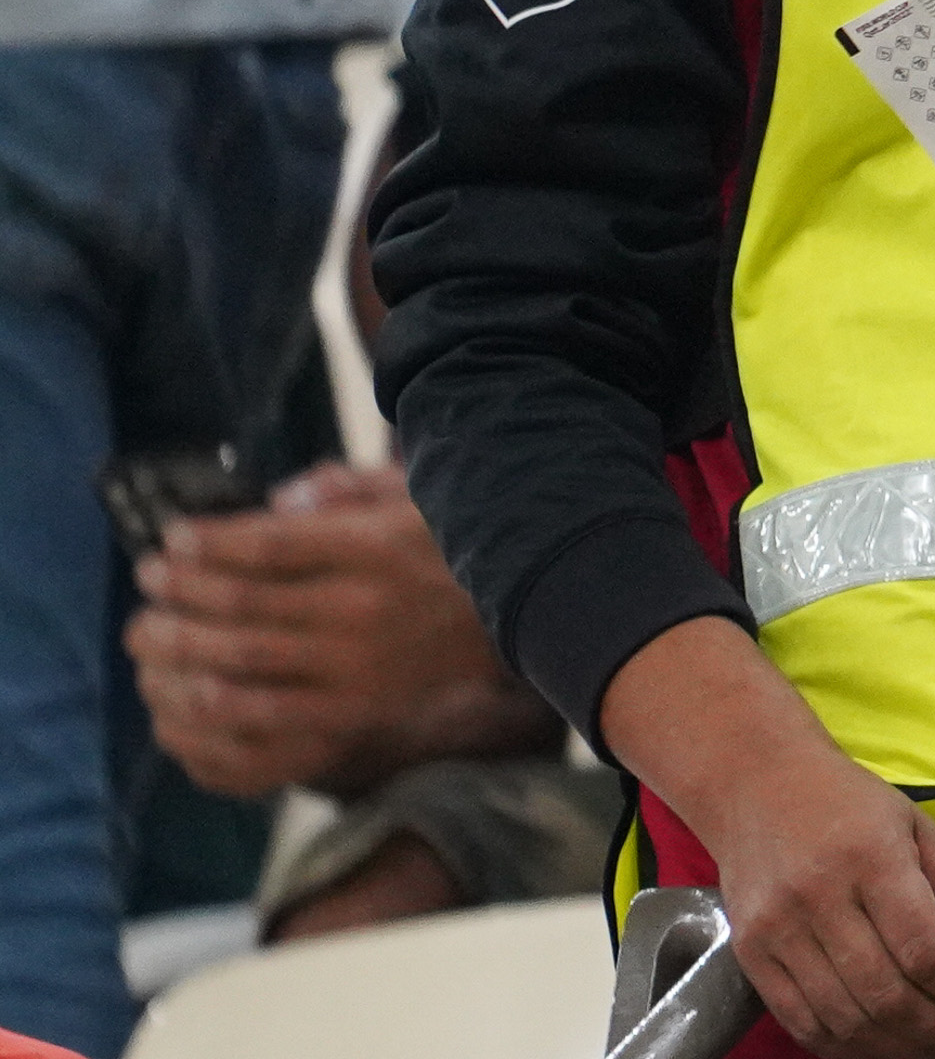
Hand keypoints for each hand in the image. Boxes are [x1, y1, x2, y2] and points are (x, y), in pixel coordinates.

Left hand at [126, 462, 549, 799]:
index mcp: (374, 550)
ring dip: (181, 652)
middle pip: (244, 606)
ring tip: (149, 636)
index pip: (268, 546)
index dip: (207, 543)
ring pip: (242, 668)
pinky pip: (261, 726)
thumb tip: (277, 502)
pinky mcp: (353, 718)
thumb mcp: (410, 497)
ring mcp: (356, 672)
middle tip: (147, 583)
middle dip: (180, 593)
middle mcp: (363, 612)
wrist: (507, 625)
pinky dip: (210, 715)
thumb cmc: (441, 552)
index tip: (171, 540)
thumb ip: (343, 488)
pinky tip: (181, 697)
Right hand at [708, 733, 934, 1058]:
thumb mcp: (922, 829)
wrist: (755, 784)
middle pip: (890, 996)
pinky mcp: (750, 956)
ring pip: (848, 1021)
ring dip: (908, 1050)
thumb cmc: (851, 805)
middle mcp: (819, 899)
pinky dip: (852, 1048)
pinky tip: (893, 1045)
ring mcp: (777, 932)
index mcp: (871, 857)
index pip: (928, 951)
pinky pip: (804, 1024)